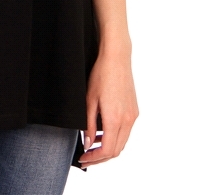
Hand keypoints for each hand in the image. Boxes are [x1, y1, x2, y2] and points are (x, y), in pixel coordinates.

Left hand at [79, 50, 137, 167]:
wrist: (117, 58)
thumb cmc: (101, 75)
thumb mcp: (89, 100)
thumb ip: (89, 125)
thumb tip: (88, 144)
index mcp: (115, 119)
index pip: (107, 151)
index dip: (94, 158)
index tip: (83, 159)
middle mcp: (128, 120)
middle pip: (116, 150)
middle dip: (100, 157)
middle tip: (86, 157)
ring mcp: (133, 116)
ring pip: (122, 142)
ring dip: (108, 147)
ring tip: (91, 145)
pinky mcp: (134, 111)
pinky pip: (126, 131)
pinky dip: (115, 137)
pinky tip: (102, 132)